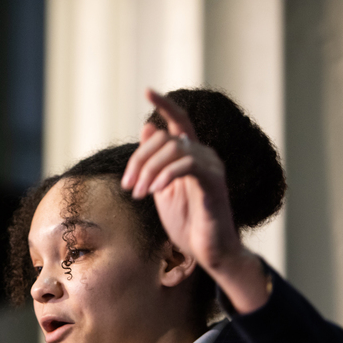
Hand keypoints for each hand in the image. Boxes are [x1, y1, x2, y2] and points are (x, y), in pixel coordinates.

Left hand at [121, 89, 268, 312]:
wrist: (208, 252)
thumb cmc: (188, 223)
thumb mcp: (162, 189)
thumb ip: (155, 162)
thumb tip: (147, 128)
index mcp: (192, 155)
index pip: (179, 121)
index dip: (165, 104)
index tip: (147, 91)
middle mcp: (205, 155)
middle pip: (166, 138)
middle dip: (139, 160)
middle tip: (128, 186)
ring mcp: (212, 167)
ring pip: (175, 149)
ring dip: (148, 170)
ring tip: (137, 193)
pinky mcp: (214, 183)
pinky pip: (188, 165)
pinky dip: (165, 175)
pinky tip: (154, 191)